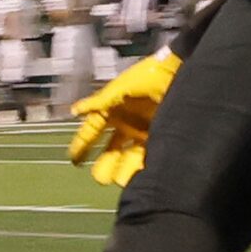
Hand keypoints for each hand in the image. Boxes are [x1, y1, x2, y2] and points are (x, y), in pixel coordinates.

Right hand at [66, 48, 180, 187]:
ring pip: (125, 156)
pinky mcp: (156, 136)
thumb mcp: (120, 88)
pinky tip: (132, 173)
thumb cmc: (147, 76)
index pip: (92, 131)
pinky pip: (143, 155)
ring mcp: (140, 131)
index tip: (74, 159)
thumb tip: (74, 110)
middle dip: (103, 163)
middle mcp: (124, 123)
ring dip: (120, 168)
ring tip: (116, 179)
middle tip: (99, 177)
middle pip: (109, 150)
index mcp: (111, 109)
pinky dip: (137, 166)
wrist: (177, 73)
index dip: (82, 144)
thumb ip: (98, 102)